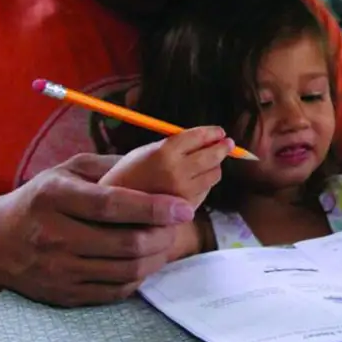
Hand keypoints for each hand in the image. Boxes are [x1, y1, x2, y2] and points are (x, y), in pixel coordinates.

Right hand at [0, 152, 194, 306]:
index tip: (182, 207)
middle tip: (178, 224)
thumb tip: (156, 160)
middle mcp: (53, 236)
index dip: (152, 207)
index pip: (111, 205)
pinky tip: (146, 261)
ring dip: (156, 257)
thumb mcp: (65, 171)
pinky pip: (114, 291)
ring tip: (166, 240)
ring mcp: (57, 270)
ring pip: (124, 270)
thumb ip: (108, 165)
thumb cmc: (39, 199)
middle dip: (162, 235)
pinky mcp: (63, 294)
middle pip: (124, 243)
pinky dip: (139, 277)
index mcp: (54, 197)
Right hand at [100, 126, 233, 208]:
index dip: (212, 132)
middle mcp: (177, 171)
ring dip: (214, 166)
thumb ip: (173, 145)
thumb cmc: (127, 176)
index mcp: (164, 152)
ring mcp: (184, 192)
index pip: (198, 137)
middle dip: (222, 148)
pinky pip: (206, 191)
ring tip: (208, 163)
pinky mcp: (188, 209)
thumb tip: (202, 139)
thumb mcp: (145, 151)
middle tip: (226, 144)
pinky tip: (195, 181)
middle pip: (213, 156)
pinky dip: (205, 184)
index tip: (219, 132)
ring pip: (214, 174)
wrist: (114, 210)